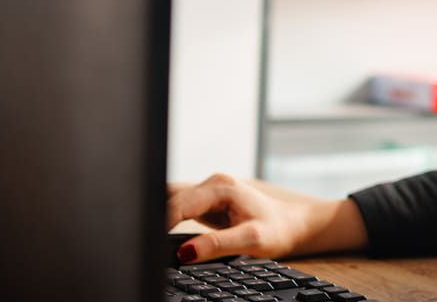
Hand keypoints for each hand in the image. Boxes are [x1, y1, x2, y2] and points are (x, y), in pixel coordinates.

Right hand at [166, 173, 367, 262]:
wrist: (293, 225)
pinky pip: (178, 206)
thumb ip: (217, 245)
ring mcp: (208, 191)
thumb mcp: (251, 240)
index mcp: (221, 187)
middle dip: (154, 216)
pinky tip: (160, 234)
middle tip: (143, 239)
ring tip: (148, 237)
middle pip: (170, 196)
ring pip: (171, 199)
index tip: (147, 240)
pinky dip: (167, 218)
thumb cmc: (278, 230)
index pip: (179, 203)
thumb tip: (185, 253)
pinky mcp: (206, 202)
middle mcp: (213, 184)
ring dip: (158, 215)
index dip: (160, 222)